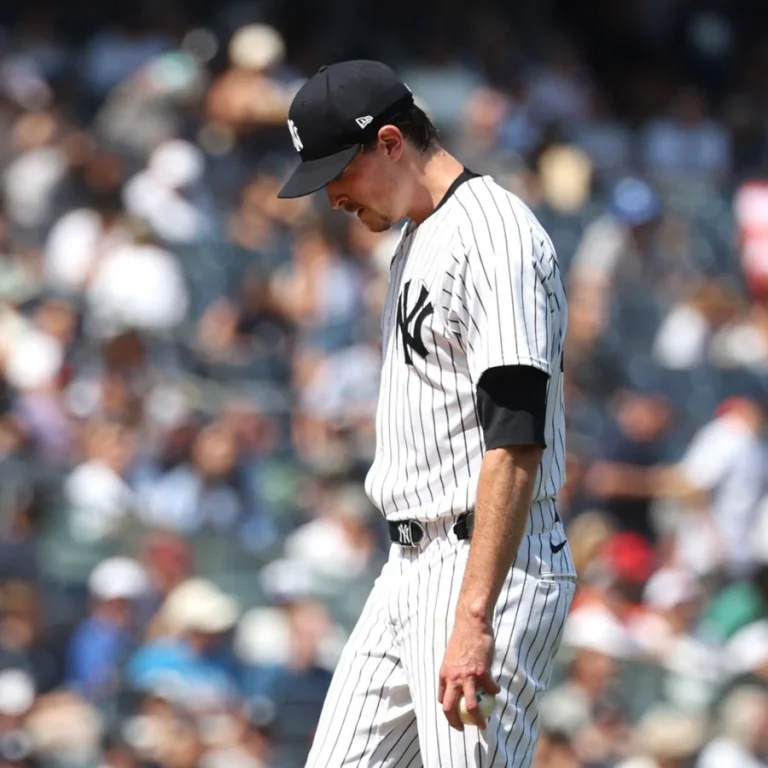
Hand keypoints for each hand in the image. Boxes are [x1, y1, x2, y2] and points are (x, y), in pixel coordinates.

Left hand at [438, 614, 499, 730]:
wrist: (471, 624)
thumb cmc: (462, 638)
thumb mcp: (451, 657)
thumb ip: (453, 671)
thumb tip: (455, 685)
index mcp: (444, 674)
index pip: (442, 699)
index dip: (448, 712)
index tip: (455, 717)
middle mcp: (453, 678)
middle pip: (450, 708)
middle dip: (456, 723)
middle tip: (464, 728)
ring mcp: (468, 676)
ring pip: (471, 706)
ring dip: (478, 719)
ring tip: (483, 724)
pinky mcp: (482, 672)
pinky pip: (489, 689)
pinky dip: (494, 692)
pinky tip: (497, 691)